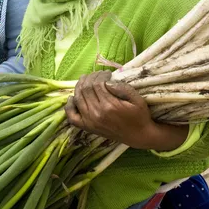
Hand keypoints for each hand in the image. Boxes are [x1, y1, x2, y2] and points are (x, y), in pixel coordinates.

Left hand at [65, 72, 187, 150]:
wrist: (138, 136)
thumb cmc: (139, 116)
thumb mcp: (137, 99)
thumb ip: (122, 88)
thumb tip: (107, 81)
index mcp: (109, 106)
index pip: (97, 84)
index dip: (100, 75)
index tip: (107, 73)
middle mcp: (96, 114)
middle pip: (85, 89)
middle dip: (91, 77)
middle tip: (98, 74)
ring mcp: (89, 121)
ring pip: (78, 98)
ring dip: (80, 86)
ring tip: (86, 79)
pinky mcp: (87, 127)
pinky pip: (72, 116)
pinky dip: (69, 106)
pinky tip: (72, 97)